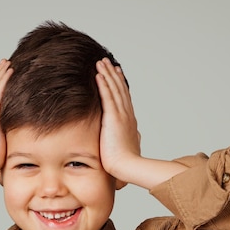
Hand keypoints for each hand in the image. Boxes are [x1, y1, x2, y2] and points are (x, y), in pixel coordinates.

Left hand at [96, 58, 140, 179]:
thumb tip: (131, 139)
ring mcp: (121, 115)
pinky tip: (99, 74)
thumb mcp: (126, 147)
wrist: (126, 167)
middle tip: (107, 62)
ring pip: (114, 89)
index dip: (119, 84)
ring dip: (107, 74)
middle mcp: (127, 114)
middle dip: (112, 74)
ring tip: (100, 62)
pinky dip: (104, 85)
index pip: (123, 98)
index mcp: (128, 121)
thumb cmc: (124, 162)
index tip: (116, 73)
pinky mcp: (114, 118)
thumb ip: (126, 139)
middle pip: (119, 89)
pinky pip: (108, 97)